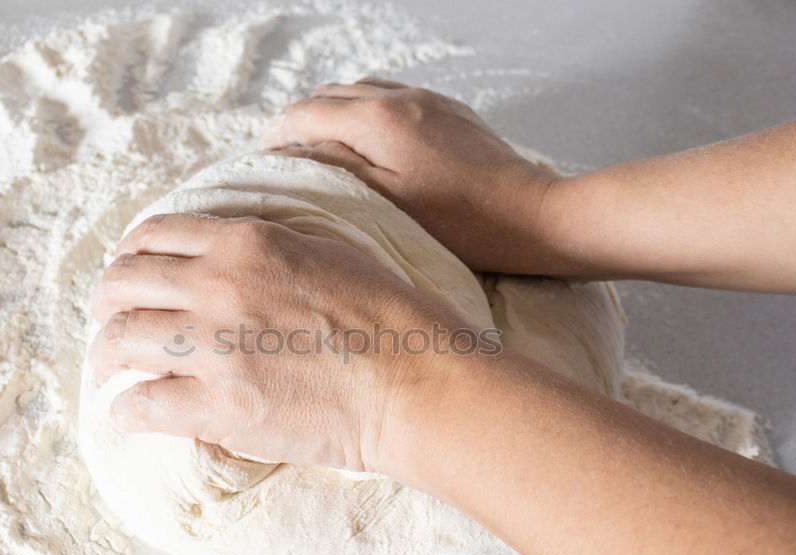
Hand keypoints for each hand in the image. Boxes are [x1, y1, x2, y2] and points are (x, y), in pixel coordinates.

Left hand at [88, 213, 471, 474]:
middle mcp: (217, 285)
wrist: (415, 382)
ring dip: (105, 357)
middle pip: (121, 284)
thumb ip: (267, 250)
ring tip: (108, 370)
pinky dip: (125, 412)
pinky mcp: (218, 405)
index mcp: (245, 242)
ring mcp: (214, 346)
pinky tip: (130, 416)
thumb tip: (230, 261)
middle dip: (105, 305)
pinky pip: (140, 405)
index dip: (128, 256)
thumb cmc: (389, 318)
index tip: (129, 278)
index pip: (152, 234)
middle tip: (110, 325)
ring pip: (120, 341)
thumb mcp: (326, 252)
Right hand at [264, 78, 567, 274]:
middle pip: (331, 94)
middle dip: (303, 120)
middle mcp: (400, 97)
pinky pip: (394, 97)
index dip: (277, 136)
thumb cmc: (460, 224)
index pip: (306, 113)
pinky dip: (368, 112)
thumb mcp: (387, 203)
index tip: (263, 161)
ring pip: (362, 90)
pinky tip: (372, 143)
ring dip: (336, 113)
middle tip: (290, 158)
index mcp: (378, 120)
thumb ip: (336, 169)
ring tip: (327, 149)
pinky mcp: (451, 110)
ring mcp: (429, 99)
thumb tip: (292, 151)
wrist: (532, 215)